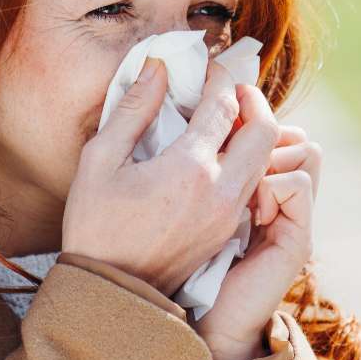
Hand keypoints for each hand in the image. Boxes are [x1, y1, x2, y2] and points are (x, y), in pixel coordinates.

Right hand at [62, 55, 277, 300]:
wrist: (111, 293)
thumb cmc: (96, 226)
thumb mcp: (99, 161)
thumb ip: (132, 109)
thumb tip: (157, 68)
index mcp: (189, 169)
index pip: (224, 107)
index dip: (220, 78)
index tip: (208, 66)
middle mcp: (220, 192)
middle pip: (264, 131)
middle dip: (253, 101)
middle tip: (231, 88)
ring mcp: (229, 214)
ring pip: (264, 159)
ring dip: (253, 132)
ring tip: (226, 117)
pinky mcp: (228, 231)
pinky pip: (253, 184)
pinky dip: (247, 160)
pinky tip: (221, 152)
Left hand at [193, 114, 321, 359]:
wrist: (195, 324)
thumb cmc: (177, 263)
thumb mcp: (184, 200)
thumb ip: (202, 164)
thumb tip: (196, 118)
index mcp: (255, 185)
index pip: (273, 128)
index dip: (252, 113)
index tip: (222, 111)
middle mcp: (280, 197)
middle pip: (295, 133)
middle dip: (263, 125)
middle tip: (229, 137)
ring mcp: (293, 216)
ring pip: (305, 149)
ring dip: (270, 151)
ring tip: (237, 174)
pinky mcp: (297, 237)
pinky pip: (298, 183)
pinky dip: (274, 182)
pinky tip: (248, 205)